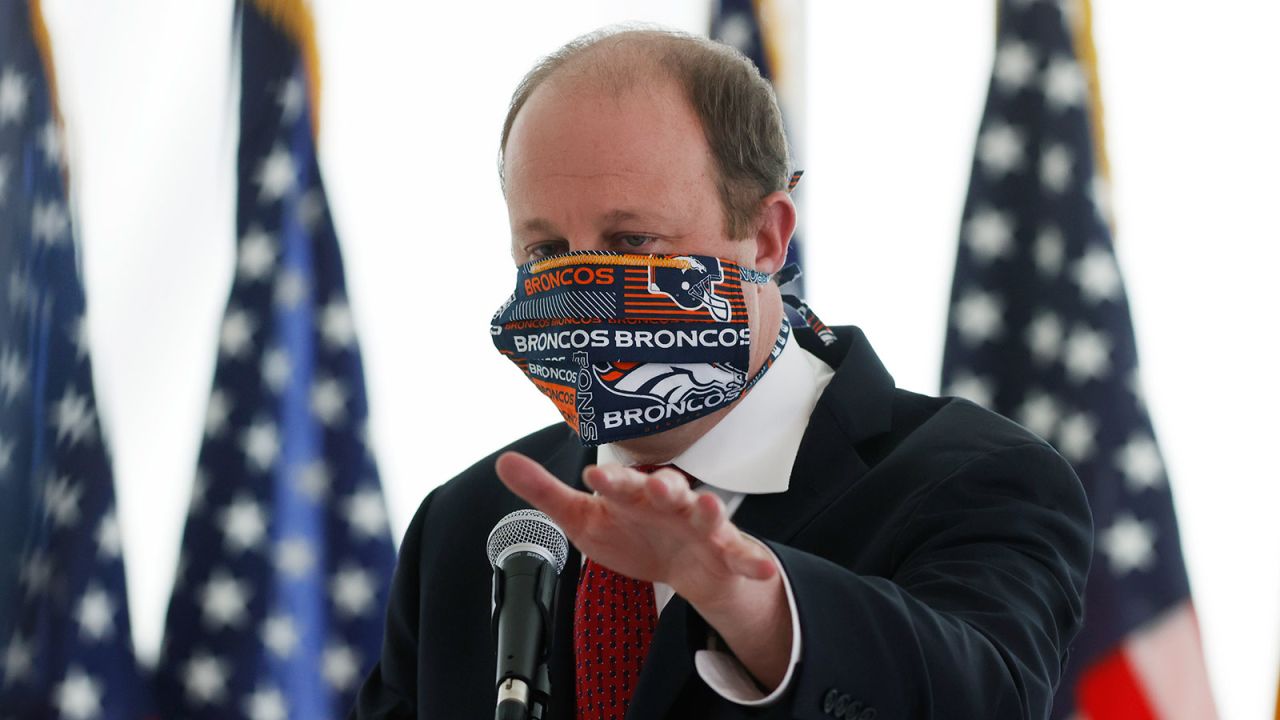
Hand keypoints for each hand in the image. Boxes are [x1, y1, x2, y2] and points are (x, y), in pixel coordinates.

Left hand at [494, 451, 775, 607]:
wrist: (681, 564)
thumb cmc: (632, 531)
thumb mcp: (583, 518)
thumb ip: (545, 492)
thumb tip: (503, 461)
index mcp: (634, 492)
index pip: (620, 483)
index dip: (610, 481)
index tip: (593, 477)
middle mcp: (669, 502)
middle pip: (668, 489)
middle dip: (663, 485)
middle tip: (658, 484)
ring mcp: (700, 525)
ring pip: (706, 514)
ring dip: (707, 510)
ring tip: (708, 506)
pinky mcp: (726, 551)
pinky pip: (742, 554)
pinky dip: (753, 561)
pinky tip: (763, 568)